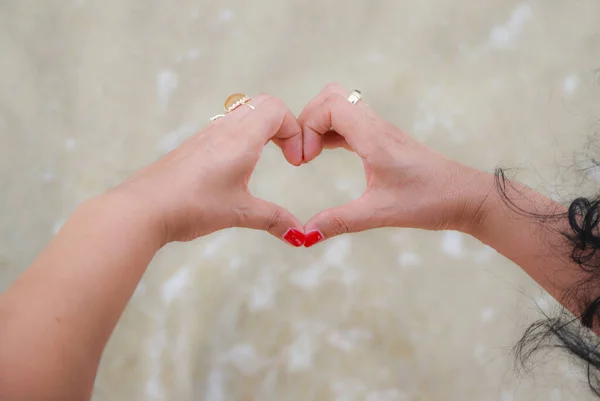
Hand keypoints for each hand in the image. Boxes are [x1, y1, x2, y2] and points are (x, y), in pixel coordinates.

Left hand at [110, 94, 305, 245]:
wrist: (144, 208)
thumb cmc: (192, 205)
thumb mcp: (239, 213)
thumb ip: (274, 219)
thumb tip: (300, 235)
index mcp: (240, 139)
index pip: (276, 109)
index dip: (294, 131)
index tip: (294, 161)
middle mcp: (224, 129)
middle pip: (262, 104)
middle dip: (282, 126)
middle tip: (286, 155)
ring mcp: (206, 134)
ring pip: (242, 112)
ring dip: (262, 129)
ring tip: (264, 159)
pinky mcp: (193, 145)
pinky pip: (225, 125)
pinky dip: (242, 136)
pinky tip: (237, 167)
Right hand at [298, 84, 489, 245]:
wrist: (465, 196)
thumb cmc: (430, 200)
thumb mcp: (380, 213)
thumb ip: (340, 221)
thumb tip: (305, 235)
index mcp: (374, 137)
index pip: (329, 106)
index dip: (307, 126)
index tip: (304, 160)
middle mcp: (376, 126)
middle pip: (331, 97)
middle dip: (308, 120)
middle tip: (303, 154)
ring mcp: (380, 130)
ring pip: (340, 106)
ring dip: (319, 125)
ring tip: (310, 156)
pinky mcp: (383, 139)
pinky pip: (349, 122)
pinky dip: (330, 131)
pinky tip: (325, 154)